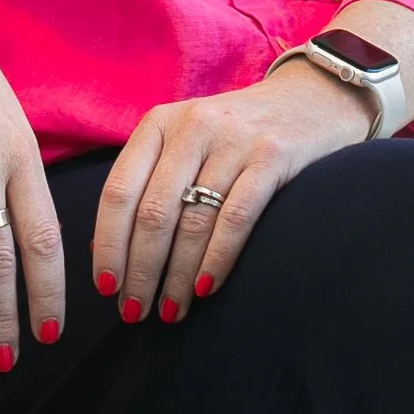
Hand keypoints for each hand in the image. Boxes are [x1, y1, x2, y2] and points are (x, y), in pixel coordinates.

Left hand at [92, 57, 372, 321]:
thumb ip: (149, 184)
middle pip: (153, 212)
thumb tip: (105, 251)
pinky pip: (236, 219)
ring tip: (170, 312)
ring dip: (176, 277)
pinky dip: (217, 260)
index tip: (104, 288)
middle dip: (141, 271)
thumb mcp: (185, 142)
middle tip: (134, 313)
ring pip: (193, 221)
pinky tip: (205, 289)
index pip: (119, 190)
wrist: (310, 99)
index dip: (108, 244)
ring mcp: (233, 140)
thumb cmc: (233, 134)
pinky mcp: (272, 156)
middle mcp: (192, 126)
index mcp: (160, 122)